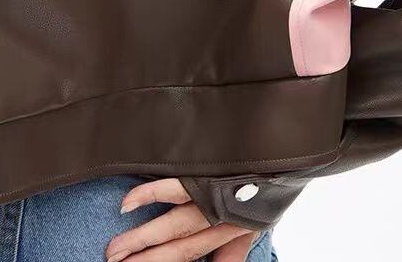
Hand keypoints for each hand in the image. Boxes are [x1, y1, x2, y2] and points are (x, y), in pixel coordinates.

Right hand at [106, 179, 257, 261]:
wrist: (286, 151)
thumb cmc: (268, 186)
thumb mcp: (255, 223)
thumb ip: (232, 249)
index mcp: (229, 232)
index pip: (189, 256)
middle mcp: (220, 219)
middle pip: (177, 247)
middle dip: (144, 258)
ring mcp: (213, 196)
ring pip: (172, 225)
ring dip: (142, 240)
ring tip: (115, 249)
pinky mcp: (209, 172)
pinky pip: (176, 186)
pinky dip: (151, 194)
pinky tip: (128, 203)